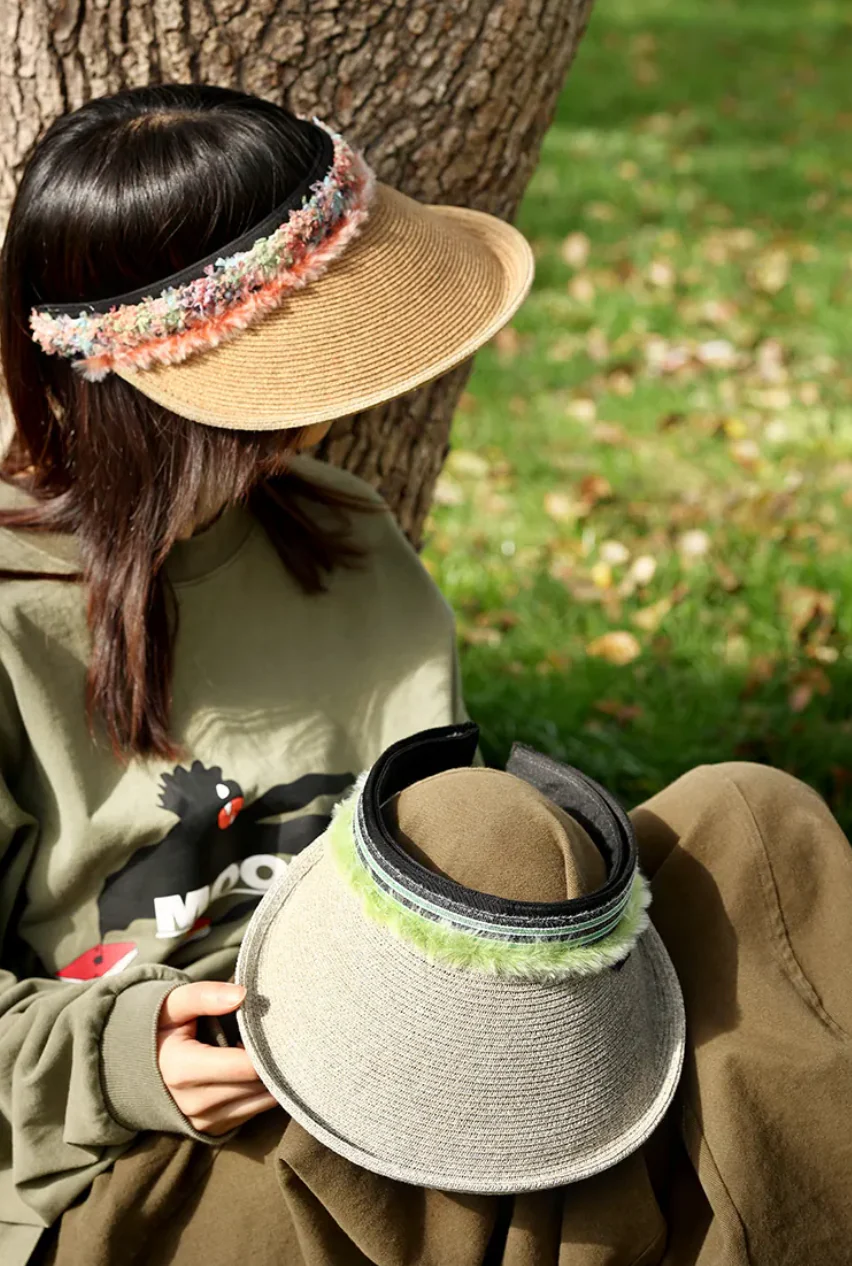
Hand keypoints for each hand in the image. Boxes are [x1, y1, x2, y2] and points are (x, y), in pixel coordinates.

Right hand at [157, 981, 276, 1135]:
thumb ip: (205, 996)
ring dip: (272, 1078)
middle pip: (257, 1084)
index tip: (280, 1027)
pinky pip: (253, 1112)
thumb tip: (243, 995)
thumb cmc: (161, 1030)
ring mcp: (204, 1121)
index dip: (269, 1047)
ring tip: (269, 1051)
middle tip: (283, 1036)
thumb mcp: (175, 1005)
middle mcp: (194, 1102)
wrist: (132, 1071)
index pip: (246, 1066)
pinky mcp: (214, 1130)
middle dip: (275, 1061)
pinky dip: (263, 1091)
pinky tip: (256, 1069)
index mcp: (183, 1069)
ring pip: (261, 1101)